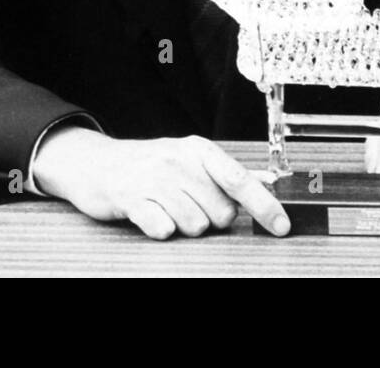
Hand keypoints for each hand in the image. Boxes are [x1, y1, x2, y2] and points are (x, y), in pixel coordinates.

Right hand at [31, 127, 289, 239]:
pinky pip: (164, 229)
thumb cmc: (151, 165)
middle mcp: (180, 161)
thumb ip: (227, 174)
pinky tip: (153, 216)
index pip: (241, 181)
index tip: (283, 226)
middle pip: (221, 212)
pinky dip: (161, 229)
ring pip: (195, 225)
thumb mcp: (190, 160)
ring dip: (185, 226)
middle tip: (190, 205)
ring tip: (169, 209)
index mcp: (200, 150)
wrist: (97, 164)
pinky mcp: (131, 199)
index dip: (265, 206)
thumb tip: (270, 183)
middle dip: (211, 218)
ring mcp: (154, 179)